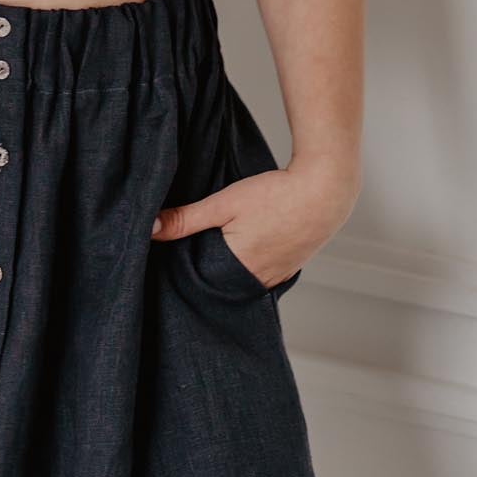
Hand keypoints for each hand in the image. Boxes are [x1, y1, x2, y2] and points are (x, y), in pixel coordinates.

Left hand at [150, 153, 358, 288]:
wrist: (325, 190)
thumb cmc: (276, 195)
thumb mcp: (225, 202)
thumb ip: (187, 218)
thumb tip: (150, 227)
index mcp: (238, 271)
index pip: (200, 283)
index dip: (185, 271)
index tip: (172, 260)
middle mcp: (258, 282)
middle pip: (221, 285)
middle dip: (206, 273)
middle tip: (190, 254)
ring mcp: (276, 278)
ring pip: (241, 282)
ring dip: (228, 270)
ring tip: (216, 250)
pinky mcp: (289, 269)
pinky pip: (260, 276)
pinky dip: (248, 267)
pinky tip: (242, 249)